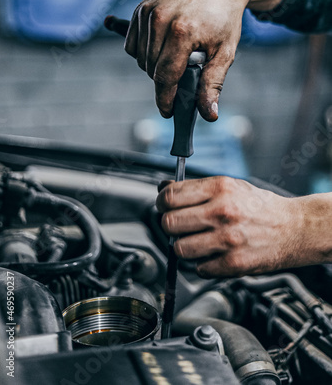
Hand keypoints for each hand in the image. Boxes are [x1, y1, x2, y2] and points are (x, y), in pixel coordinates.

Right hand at [125, 0, 290, 120]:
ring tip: (176, 56)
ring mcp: (147, 12)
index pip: (164, 77)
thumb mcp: (225, 52)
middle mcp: (159, 20)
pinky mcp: (141, 9)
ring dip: (154, 67)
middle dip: (165, 80)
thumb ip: (212, 84)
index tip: (168, 112)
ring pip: (139, 59)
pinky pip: (131, 44)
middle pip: (151, 70)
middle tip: (184, 73)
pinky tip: (161, 48)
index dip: (165, 99)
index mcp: (181, 32)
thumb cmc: (225, 17)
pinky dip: (143, 52)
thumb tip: (209, 115)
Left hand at [156, 177, 331, 276]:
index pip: (170, 196)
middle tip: (179, 227)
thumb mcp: (230, 186)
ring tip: (197, 242)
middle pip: (169, 223)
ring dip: (184, 248)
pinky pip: (199, 268)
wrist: (294, 228)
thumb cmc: (260, 207)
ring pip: (180, 248)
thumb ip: (196, 188)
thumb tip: (164, 188)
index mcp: (220, 188)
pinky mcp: (233, 263)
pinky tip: (214, 254)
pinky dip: (202, 264)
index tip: (164, 207)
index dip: (162, 203)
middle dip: (170, 226)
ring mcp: (227, 239)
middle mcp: (222, 211)